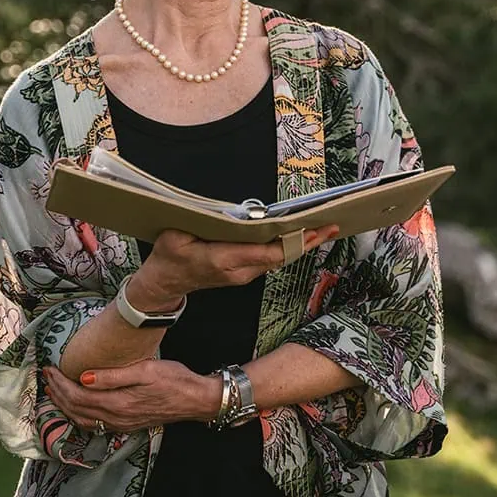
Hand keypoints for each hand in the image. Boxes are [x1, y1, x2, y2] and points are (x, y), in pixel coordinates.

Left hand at [43, 358, 220, 433]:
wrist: (195, 400)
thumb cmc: (173, 379)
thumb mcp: (144, 370)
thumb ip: (112, 376)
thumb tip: (83, 377)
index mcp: (117, 403)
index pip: (77, 395)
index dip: (60, 383)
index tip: (49, 368)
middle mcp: (115, 418)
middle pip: (76, 409)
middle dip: (57, 394)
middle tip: (46, 377)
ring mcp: (120, 425)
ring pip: (82, 420)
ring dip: (64, 406)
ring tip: (53, 392)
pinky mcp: (126, 425)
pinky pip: (94, 424)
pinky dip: (78, 415)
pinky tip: (76, 406)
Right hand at [132, 223, 339, 305]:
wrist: (165, 283)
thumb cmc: (169, 256)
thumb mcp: (176, 235)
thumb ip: (201, 223)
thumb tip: (229, 212)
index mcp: (224, 260)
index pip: (266, 253)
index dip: (291, 243)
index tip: (311, 230)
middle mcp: (239, 271)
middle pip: (280, 257)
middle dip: (306, 242)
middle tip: (331, 226)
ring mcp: (243, 274)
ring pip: (278, 259)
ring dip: (300, 245)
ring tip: (323, 228)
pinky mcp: (244, 273)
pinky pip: (271, 260)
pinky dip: (287, 247)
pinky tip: (300, 235)